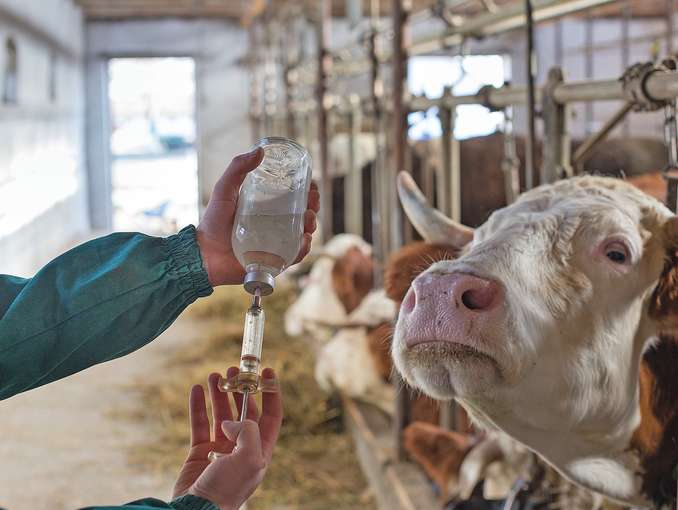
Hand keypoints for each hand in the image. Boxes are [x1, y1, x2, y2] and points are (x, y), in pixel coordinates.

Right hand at [173, 367, 282, 509]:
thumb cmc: (228, 489)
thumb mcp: (249, 457)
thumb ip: (248, 431)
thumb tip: (230, 420)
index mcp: (260, 450)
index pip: (271, 415)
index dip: (271, 392)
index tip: (267, 370)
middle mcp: (242, 448)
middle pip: (245, 411)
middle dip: (241, 389)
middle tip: (235, 369)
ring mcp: (221, 449)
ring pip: (221, 414)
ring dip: (219, 393)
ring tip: (215, 375)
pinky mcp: (199, 453)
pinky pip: (199, 423)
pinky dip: (197, 406)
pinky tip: (196, 389)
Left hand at [197, 148, 320, 285]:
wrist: (205, 254)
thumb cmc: (213, 222)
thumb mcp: (224, 190)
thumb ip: (237, 168)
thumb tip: (260, 150)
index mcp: (268, 209)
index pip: (294, 198)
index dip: (307, 191)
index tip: (311, 184)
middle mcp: (276, 226)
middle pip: (304, 215)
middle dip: (313, 206)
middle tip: (312, 200)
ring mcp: (277, 244)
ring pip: (303, 234)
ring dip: (311, 225)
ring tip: (308, 218)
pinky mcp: (275, 261)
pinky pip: (295, 255)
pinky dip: (303, 248)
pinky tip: (303, 239)